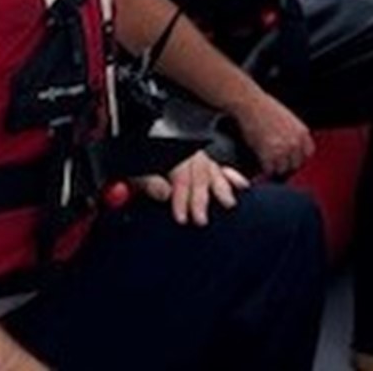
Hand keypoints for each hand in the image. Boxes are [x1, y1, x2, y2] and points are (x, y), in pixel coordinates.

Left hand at [133, 151, 249, 225]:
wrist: (131, 154)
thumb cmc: (131, 169)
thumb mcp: (132, 174)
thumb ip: (146, 183)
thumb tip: (165, 193)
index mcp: (164, 154)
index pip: (179, 174)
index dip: (181, 197)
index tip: (182, 217)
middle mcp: (182, 154)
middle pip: (198, 172)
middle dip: (200, 197)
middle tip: (201, 219)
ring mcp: (193, 158)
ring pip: (211, 168)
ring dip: (221, 187)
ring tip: (228, 203)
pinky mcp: (201, 164)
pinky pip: (220, 166)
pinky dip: (232, 176)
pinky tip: (242, 186)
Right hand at [230, 91, 315, 176]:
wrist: (251, 104)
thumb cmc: (265, 108)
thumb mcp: (288, 120)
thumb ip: (293, 135)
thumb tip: (290, 150)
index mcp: (302, 133)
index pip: (307, 154)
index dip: (297, 159)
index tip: (289, 160)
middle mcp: (296, 143)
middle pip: (295, 165)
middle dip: (286, 166)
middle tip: (275, 165)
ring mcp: (283, 150)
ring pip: (282, 170)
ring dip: (274, 169)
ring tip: (266, 165)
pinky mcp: (269, 155)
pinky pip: (269, 170)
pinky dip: (264, 170)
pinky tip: (260, 165)